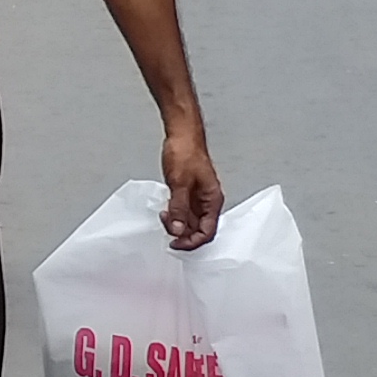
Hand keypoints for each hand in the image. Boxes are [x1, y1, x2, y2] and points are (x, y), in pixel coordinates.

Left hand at [155, 119, 223, 252]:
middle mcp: (208, 201)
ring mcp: (198, 198)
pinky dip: (174, 216)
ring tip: (164, 218)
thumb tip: (178, 230)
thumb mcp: (180, 183)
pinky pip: (183, 212)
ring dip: (177, 225)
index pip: (207, 232)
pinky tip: (165, 212)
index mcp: (212, 200)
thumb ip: (179, 208)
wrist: (182, 134)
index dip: (191, 242)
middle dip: (182, 233)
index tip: (175, 243)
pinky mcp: (188, 193)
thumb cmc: (186, 151)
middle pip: (199, 230)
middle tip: (167, 230)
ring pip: (190, 222)